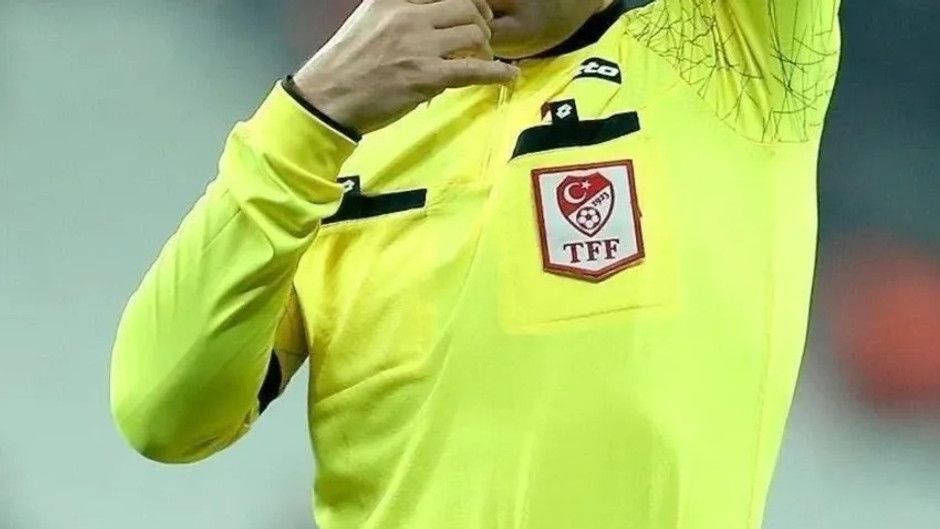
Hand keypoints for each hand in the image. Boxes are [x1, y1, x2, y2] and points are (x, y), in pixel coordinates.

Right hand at [292, 0, 518, 134]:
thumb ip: (398, 16)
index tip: (472, 10)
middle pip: (465, 6)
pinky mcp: (427, 77)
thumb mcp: (367, 22)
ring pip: (473, 34)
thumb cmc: (343, 67)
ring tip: (484, 59)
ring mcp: (419, 46)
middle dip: (481, 21)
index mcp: (392, 0)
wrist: (326, 99)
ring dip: (485, 48)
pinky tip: (508, 75)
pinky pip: (474, 70)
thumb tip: (430, 24)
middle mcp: (408, 16)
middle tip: (482, 37)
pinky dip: (497, 73)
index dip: (465, 1)